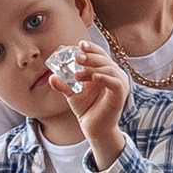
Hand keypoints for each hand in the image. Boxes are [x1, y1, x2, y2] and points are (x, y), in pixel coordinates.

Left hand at [58, 41, 128, 161]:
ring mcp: (119, 83)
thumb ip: (63, 85)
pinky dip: (105, 77)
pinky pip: (115, 82)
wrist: (94, 128)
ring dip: (93, 68)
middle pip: (104, 58)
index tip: (79, 45)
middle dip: (90, 56)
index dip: (91, 48)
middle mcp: (114, 74)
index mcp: (104, 70)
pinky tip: (93, 77)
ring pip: (109, 68)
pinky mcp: (121, 94)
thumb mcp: (71, 94)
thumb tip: (52, 77)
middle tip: (77, 57)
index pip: (99, 54)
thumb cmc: (86, 108)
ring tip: (78, 74)